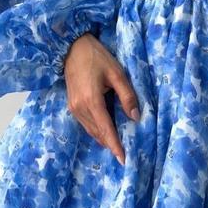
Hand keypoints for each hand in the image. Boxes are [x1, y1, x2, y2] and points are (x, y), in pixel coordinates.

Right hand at [63, 33, 139, 165]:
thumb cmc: (97, 57)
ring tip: (118, 145)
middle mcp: (79, 108)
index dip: (115, 145)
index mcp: (91, 101)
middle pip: (97, 133)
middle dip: (111, 144)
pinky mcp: (71, 105)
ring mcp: (73, 108)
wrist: (72, 48)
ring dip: (103, 138)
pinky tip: (106, 131)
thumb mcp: (117, 73)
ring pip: (91, 130)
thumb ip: (127, 96)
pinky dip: (96, 130)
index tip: (123, 159)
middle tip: (125, 154)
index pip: (105, 129)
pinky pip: (86, 124)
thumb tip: (136, 117)